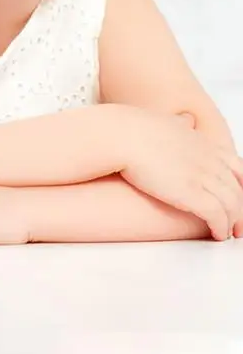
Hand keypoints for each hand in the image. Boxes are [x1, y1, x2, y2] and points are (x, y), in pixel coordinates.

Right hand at [120, 107, 242, 240]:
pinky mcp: (191, 193)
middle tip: (238, 223)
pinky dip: (221, 227)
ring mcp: (202, 176)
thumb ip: (180, 124)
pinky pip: (217, 215)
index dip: (241, 185)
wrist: (122, 136)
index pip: (237, 167)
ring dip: (234, 222)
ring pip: (232, 204)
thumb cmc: (134, 129)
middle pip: (237, 189)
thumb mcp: (166, 120)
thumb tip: (185, 120)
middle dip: (241, 209)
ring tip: (228, 233)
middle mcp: (208, 159)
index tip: (238, 196)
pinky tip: (218, 234)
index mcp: (203, 144)